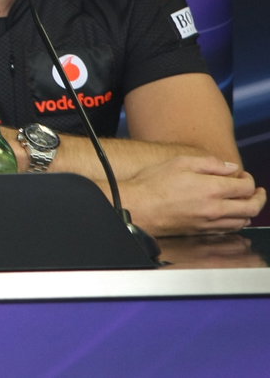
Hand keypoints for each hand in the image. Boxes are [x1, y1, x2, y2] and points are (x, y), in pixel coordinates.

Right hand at [122, 156, 265, 237]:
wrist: (138, 208)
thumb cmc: (154, 184)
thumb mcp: (180, 162)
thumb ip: (209, 163)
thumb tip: (229, 167)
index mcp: (212, 189)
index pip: (246, 186)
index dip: (249, 179)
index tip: (243, 175)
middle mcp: (215, 208)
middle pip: (251, 207)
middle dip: (259, 197)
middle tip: (258, 191)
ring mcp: (210, 223)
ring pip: (243, 221)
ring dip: (249, 211)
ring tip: (245, 202)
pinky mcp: (202, 232)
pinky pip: (229, 230)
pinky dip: (236, 222)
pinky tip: (231, 215)